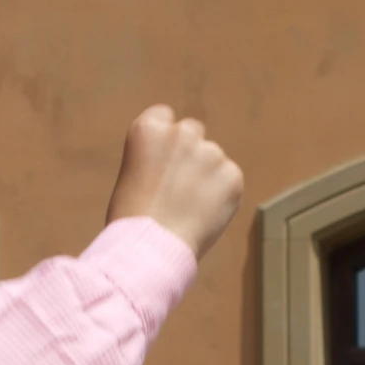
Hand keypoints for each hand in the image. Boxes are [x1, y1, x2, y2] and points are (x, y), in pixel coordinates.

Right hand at [105, 106, 243, 257]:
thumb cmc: (132, 222)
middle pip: (193, 131)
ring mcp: (210, 152)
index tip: (163, 161)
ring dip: (207, 176)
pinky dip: (222, 197)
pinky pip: (230, 181)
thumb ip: (157, 160)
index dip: (165, 141)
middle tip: (178, 188)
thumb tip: (181, 165)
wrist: (151, 248)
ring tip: (188, 210)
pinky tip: (203, 217)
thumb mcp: (132, 177)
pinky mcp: (232, 175)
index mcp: (149, 128)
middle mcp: (181, 133)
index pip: (165, 116)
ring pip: (213, 158)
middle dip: (190, 153)